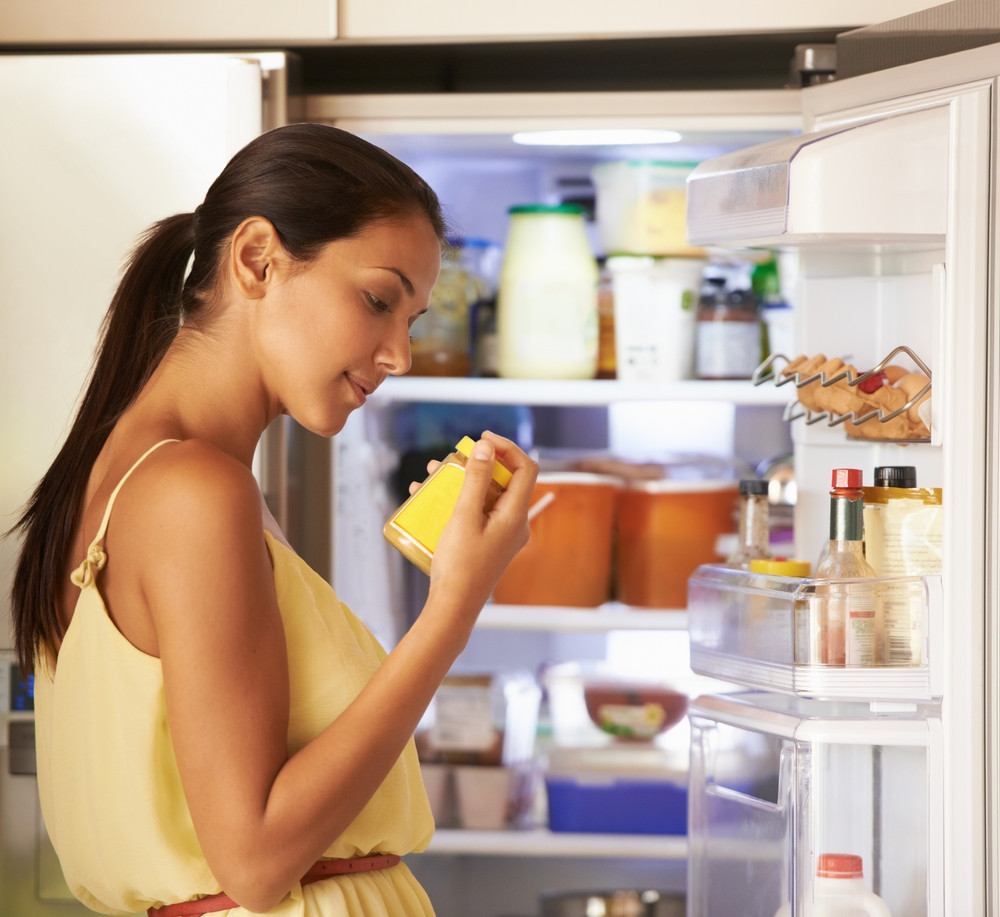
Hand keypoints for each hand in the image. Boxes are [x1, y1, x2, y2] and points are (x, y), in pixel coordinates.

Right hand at [426, 431, 536, 622]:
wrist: (453, 607)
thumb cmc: (460, 565)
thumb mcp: (465, 516)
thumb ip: (476, 479)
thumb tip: (486, 447)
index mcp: (516, 515)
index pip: (525, 468)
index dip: (507, 447)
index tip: (482, 439)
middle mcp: (515, 523)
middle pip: (504, 480)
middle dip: (478, 464)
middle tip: (453, 457)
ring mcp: (502, 534)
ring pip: (487, 496)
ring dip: (463, 481)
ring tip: (434, 473)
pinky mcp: (488, 542)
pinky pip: (477, 513)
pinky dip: (458, 500)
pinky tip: (428, 498)